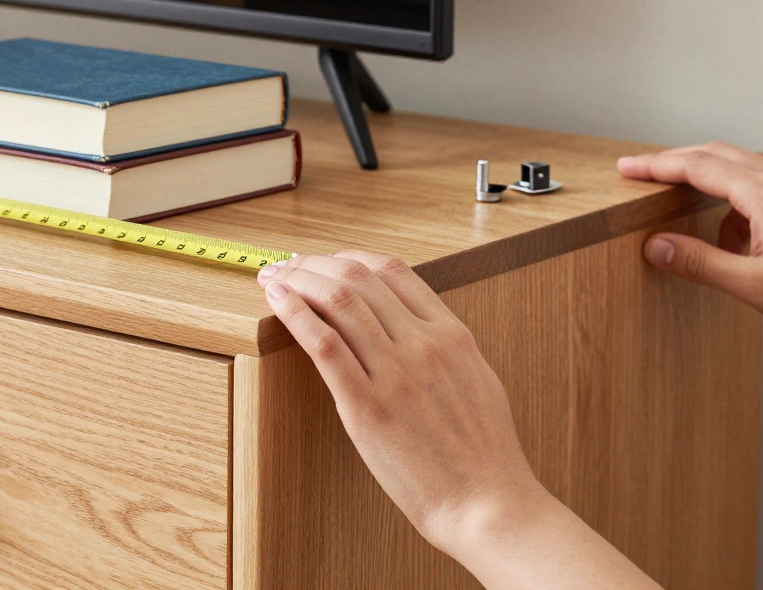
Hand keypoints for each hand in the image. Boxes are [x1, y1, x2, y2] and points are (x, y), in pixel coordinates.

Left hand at [257, 252, 661, 588]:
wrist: (488, 504)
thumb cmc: (485, 456)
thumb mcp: (477, 382)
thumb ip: (445, 350)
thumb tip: (414, 330)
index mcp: (452, 335)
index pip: (392, 271)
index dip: (349, 258)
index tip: (325, 262)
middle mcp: (424, 344)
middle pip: (358, 277)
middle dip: (314, 264)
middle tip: (288, 267)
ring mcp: (396, 373)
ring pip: (338, 300)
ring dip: (297, 281)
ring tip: (274, 280)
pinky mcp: (368, 407)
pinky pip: (325, 344)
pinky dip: (296, 315)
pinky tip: (278, 304)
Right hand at [618, 143, 762, 336]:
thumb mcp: (752, 284)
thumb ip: (699, 262)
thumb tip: (656, 246)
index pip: (698, 167)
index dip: (656, 166)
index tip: (627, 168)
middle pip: (716, 153)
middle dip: (674, 160)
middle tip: (641, 172)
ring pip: (738, 164)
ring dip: (703, 175)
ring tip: (679, 202)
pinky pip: (758, 182)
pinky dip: (730, 197)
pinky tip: (726, 231)